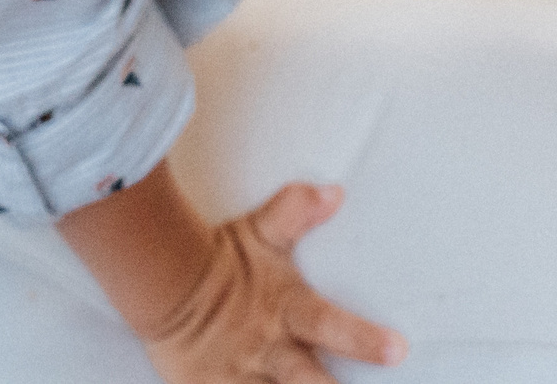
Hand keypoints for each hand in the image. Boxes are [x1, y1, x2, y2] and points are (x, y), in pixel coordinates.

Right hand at [141, 184, 406, 383]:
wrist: (160, 280)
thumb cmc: (217, 256)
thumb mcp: (258, 232)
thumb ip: (295, 212)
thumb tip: (334, 192)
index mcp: (285, 311)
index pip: (330, 325)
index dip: (363, 340)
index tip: (397, 351)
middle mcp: (267, 350)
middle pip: (308, 382)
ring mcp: (241, 376)